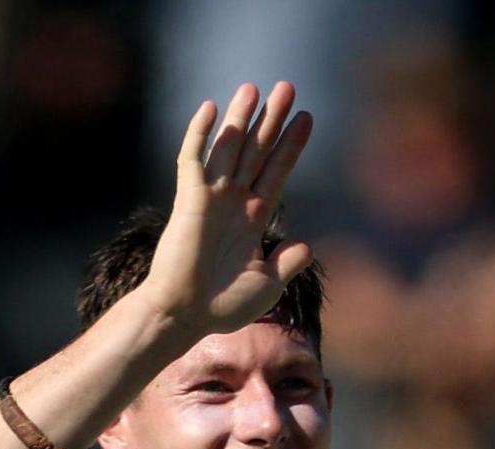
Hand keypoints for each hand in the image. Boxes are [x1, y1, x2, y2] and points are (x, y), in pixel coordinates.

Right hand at [140, 83, 314, 338]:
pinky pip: (193, 160)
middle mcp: (234, 202)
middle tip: (287, 87)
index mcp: (254, 219)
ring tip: (253, 87)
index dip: (292, 145)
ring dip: (240, 117)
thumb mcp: (268, 285)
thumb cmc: (222, 306)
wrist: (186, 316)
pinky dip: (200, 134)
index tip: (308, 118)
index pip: (278, 172)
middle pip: (257, 150)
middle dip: (272, 120)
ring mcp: (211, 198)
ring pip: (228, 147)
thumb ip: (287, 263)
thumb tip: (306, 246)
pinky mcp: (189, 200)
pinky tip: (211, 108)